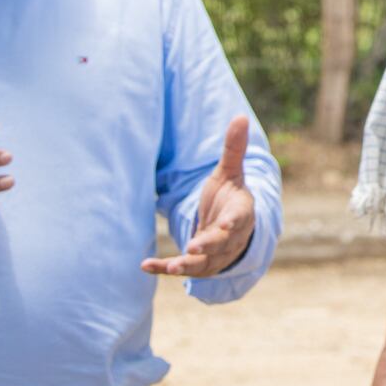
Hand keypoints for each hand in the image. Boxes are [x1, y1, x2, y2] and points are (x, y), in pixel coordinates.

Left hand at [143, 114, 254, 277]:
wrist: (231, 228)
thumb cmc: (229, 197)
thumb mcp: (230, 173)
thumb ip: (232, 149)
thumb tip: (240, 116)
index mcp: (240, 214)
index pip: (239, 219)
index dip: (232, 223)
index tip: (223, 225)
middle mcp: (231, 238)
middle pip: (222, 244)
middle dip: (208, 246)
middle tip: (193, 246)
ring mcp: (216, 255)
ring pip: (204, 263)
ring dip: (187, 265)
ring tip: (171, 267)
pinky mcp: (200, 265)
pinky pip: (184, 269)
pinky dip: (164, 268)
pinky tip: (145, 265)